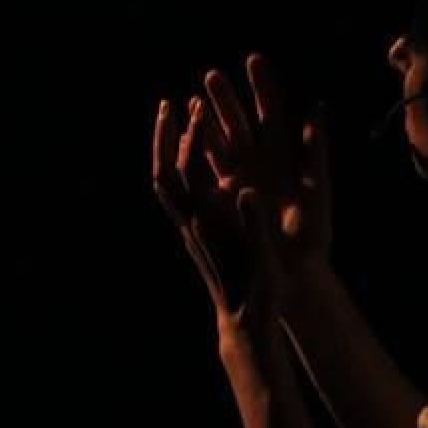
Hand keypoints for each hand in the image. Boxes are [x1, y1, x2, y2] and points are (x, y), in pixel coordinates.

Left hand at [153, 95, 278, 328]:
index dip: (192, 135)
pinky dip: (177, 169)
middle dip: (166, 136)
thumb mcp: (262, 254)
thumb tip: (246, 192)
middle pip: (165, 171)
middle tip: (170, 105)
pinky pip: (176, 194)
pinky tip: (189, 159)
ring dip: (166, 151)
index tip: (198, 106)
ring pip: (165, 183)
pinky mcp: (193, 235)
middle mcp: (191, 222)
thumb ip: (254, 222)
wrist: (243, 322)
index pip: (189, 169)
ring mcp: (188, 229)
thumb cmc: (259, 290)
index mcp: (207, 222)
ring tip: (173, 125)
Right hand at [198, 53, 332, 284]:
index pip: (272, 114)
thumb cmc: (312, 234)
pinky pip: (208, 172)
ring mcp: (242, 181)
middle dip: (226, 100)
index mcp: (287, 158)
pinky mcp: (227, 201)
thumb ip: (315, 148)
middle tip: (211, 76)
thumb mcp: (317, 188)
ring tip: (192, 100)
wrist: (296, 274)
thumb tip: (317, 107)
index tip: (253, 60)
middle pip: (241, 124)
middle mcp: (262, 165)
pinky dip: (197, 154)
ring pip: (220, 144)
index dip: (263, 87)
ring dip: (208, 123)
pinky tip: (183, 138)